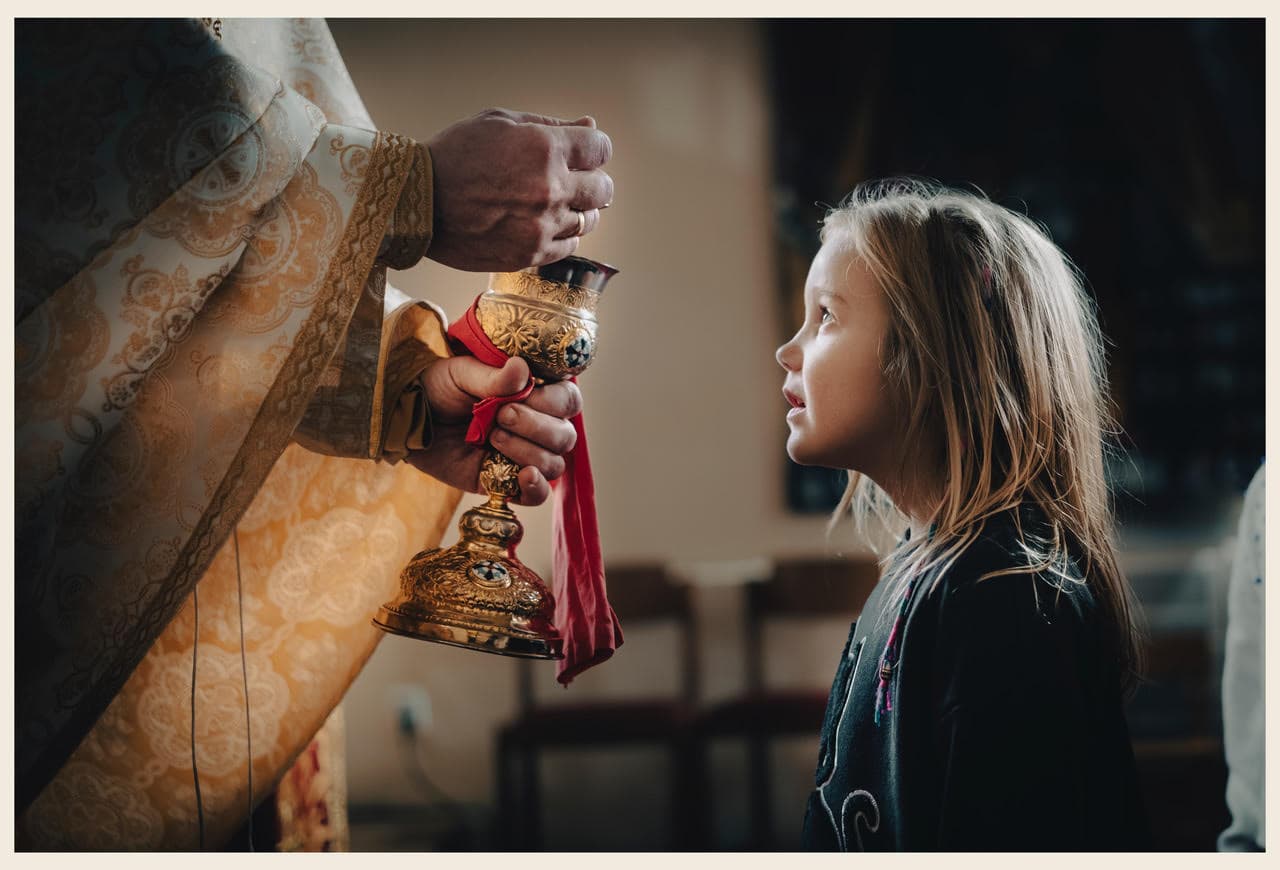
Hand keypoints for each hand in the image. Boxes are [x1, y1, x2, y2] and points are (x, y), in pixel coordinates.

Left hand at [406, 355, 581, 505]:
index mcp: (534, 394)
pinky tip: (523, 475)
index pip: (567, 401)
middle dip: (536, 426)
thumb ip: (493, 376)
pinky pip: (538, 495)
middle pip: (565, 435)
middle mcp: (536, 426)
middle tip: (501, 416)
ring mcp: (524, 455)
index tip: (523, 395)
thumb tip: (522, 368)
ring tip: (493, 437)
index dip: (552, 401)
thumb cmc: (439, 388)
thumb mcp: (462, 374)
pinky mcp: (507, 482)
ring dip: (527, 451)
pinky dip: (537, 487)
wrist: (409, 417)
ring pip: (554, 463)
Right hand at [425, 107, 613, 271]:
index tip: (580, 152)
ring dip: (576, 209)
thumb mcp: (500, 123)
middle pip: (603, 189)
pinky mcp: (531, 254)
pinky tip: (539, 223)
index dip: (592, 148)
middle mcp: (551, 189)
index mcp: (545, 148)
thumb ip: (550, 125)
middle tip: (569, 179)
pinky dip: (561, 235)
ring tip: (547, 202)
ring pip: (590, 221)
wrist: (416, 202)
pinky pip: (569, 246)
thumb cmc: (455, 154)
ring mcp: (542, 225)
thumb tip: (589, 127)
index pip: (601, 148)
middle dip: (591, 180)